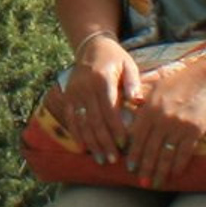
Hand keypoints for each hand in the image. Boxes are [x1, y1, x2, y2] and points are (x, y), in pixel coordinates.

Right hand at [51, 30, 139, 161]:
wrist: (91, 46)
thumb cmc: (115, 58)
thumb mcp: (128, 65)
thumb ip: (133, 83)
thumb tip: (138, 101)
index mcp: (102, 79)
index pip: (109, 109)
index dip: (116, 129)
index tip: (124, 145)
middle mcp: (85, 87)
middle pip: (94, 120)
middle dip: (104, 142)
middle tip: (112, 159)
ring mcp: (74, 93)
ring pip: (81, 123)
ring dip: (91, 143)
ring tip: (100, 159)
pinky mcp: (67, 96)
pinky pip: (70, 118)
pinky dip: (76, 134)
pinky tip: (83, 148)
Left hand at [121, 52, 205, 184]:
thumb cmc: (181, 80)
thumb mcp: (156, 85)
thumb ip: (142, 99)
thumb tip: (129, 108)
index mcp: (149, 108)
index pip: (137, 136)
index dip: (133, 154)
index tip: (129, 168)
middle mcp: (161, 118)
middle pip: (150, 149)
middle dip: (145, 168)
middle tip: (141, 182)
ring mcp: (178, 125)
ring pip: (166, 154)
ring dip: (160, 171)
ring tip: (155, 183)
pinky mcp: (194, 130)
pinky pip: (184, 152)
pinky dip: (178, 165)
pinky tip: (174, 174)